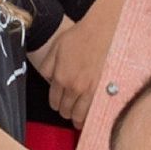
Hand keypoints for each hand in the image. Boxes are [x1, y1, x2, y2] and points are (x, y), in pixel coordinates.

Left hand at [41, 0, 121, 126]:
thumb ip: (46, 67)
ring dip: (76, 117)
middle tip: (67, 108)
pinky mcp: (103, 90)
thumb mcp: (55, 49)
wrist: (101, 32)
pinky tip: (90, 115)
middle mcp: (75, 87)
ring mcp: (90, 90)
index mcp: (61, 78)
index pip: (54, 101)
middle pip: (66, 111)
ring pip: (80, 115)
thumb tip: (47, 81)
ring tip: (77, 118)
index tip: (57, 103)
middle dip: (64, 111)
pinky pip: (94, 110)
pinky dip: (91, 115)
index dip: (55, 103)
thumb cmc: (79, 37)